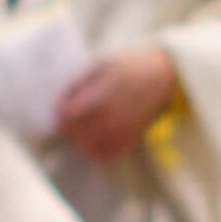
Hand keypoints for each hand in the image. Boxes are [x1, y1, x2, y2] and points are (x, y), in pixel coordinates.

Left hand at [51, 42, 180, 165]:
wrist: (161, 75)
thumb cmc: (127, 66)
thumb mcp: (99, 65)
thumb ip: (76, 83)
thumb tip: (58, 102)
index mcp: (100, 98)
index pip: (67, 116)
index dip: (60, 109)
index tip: (63, 102)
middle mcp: (111, 120)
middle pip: (75, 134)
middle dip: (68, 124)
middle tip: (71, 114)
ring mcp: (122, 133)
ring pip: (88, 149)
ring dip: (80, 139)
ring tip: (83, 126)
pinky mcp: (131, 140)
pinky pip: (106, 156)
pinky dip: (96, 150)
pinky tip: (95, 137)